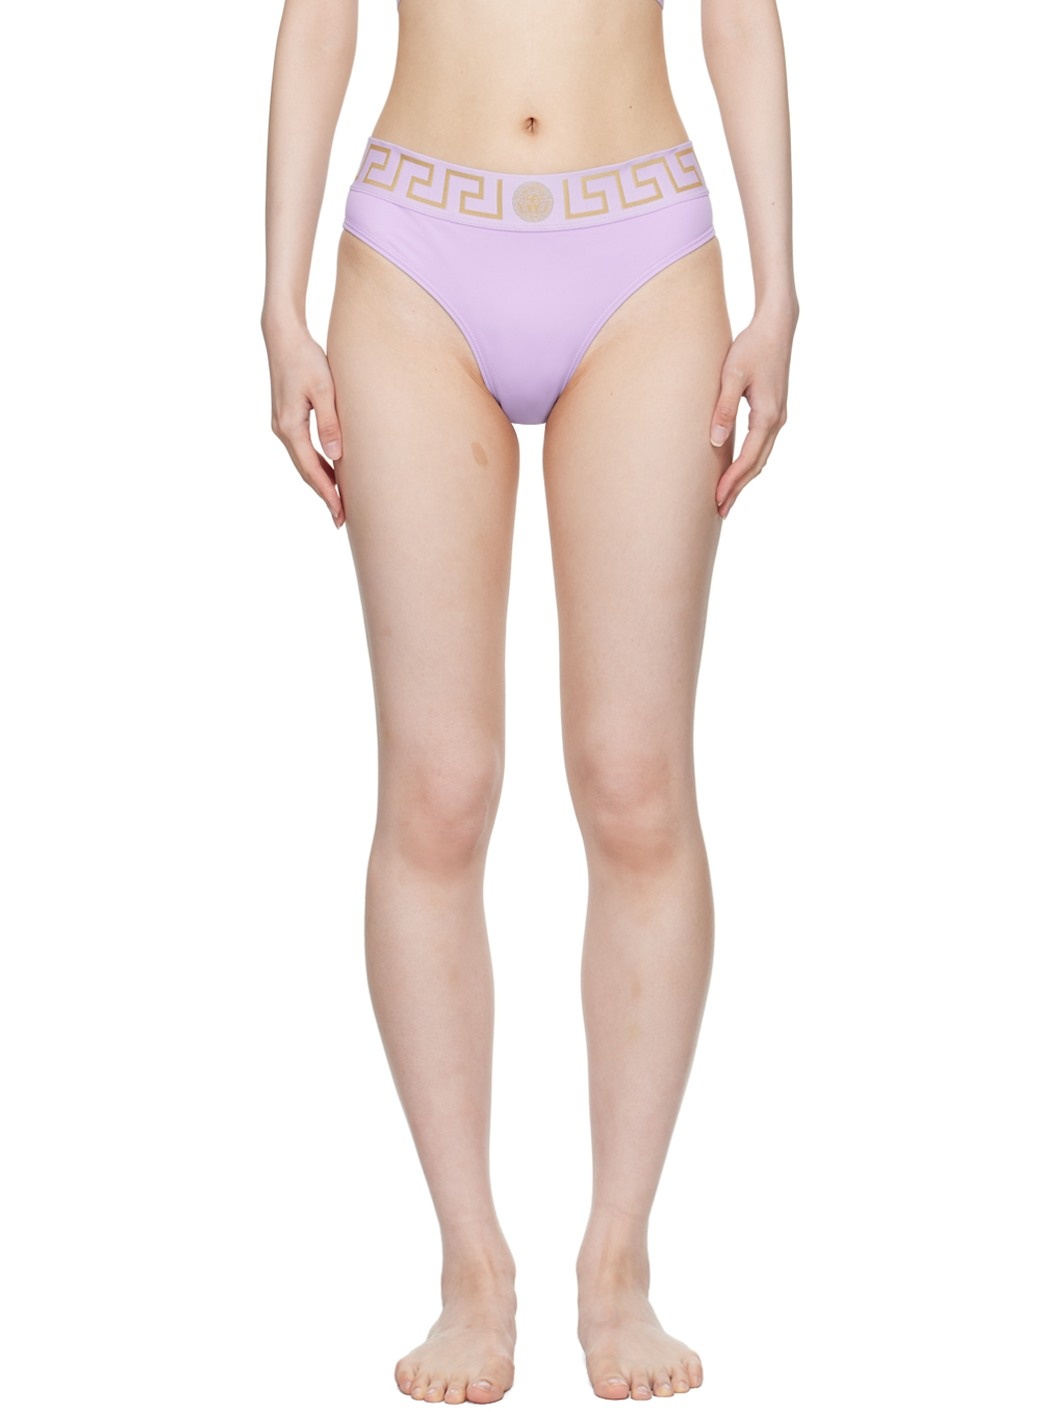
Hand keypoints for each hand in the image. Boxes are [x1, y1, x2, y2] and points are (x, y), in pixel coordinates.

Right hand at [263, 322, 344, 527]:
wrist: (283, 337)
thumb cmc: (306, 359)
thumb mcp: (323, 390)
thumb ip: (330, 422)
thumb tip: (336, 456)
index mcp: (290, 426)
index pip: (311, 470)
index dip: (327, 494)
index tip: (339, 514)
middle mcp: (282, 429)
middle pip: (305, 471)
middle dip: (324, 495)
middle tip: (341, 519)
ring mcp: (282, 424)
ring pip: (303, 461)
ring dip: (320, 481)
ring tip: (338, 501)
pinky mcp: (287, 417)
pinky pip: (303, 449)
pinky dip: (316, 464)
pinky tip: (330, 471)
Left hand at [709, 306, 796, 518]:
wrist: (776, 327)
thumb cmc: (751, 347)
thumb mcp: (732, 376)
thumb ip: (723, 408)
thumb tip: (717, 442)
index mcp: (767, 415)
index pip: (748, 458)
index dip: (732, 482)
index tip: (717, 500)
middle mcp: (777, 420)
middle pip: (757, 464)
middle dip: (738, 488)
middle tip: (719, 510)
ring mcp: (778, 417)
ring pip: (761, 457)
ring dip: (745, 478)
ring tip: (726, 497)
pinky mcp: (774, 411)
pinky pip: (762, 445)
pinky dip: (750, 462)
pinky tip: (737, 469)